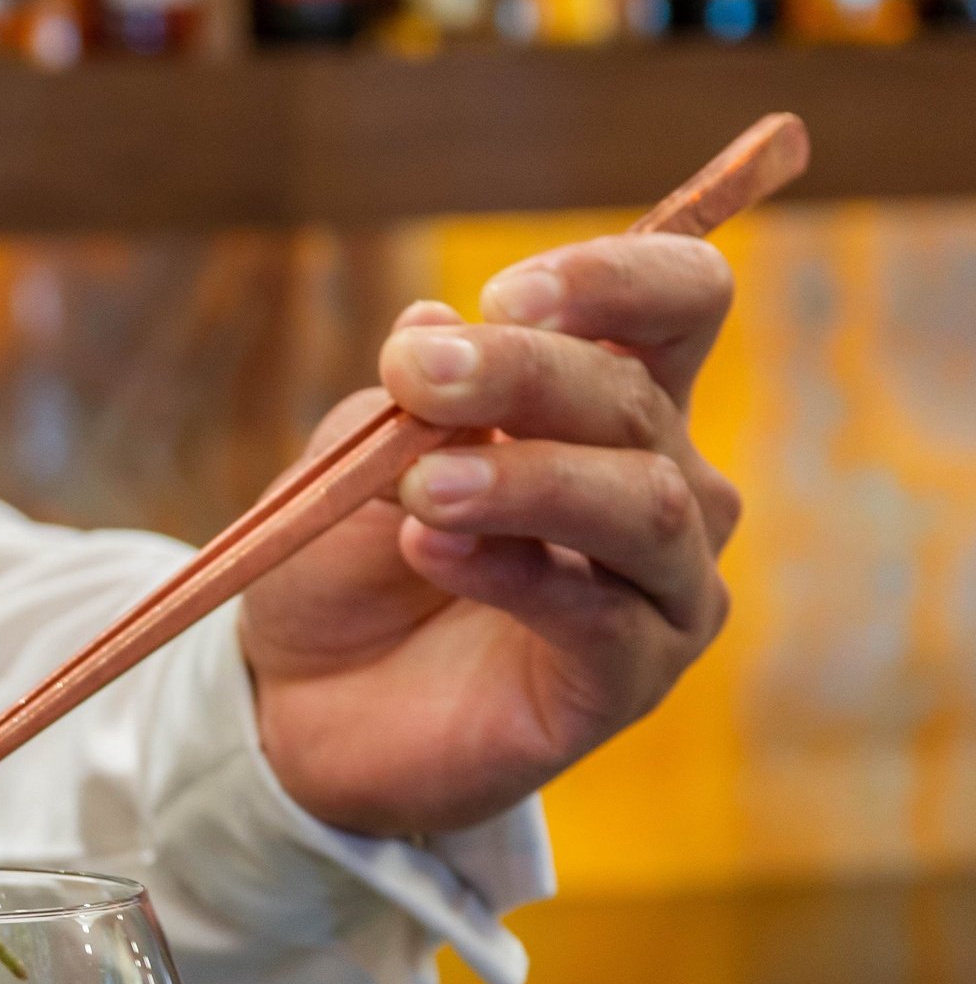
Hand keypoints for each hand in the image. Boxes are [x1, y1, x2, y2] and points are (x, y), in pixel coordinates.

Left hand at [239, 235, 740, 835]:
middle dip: (524, 375)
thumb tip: (436, 320)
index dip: (614, 280)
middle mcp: (665, 483)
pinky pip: (604, 615)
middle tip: (417, 375)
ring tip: (421, 487)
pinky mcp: (631, 679)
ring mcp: (663, 586)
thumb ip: (409, 402)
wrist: (302, 703)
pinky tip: (432, 549)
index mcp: (614, 402)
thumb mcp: (357, 460)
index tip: (503, 295)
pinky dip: (517, 574)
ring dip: (527, 478)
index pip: (680, 303)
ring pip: (643, 504)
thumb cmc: (345, 563)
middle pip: (636, 399)